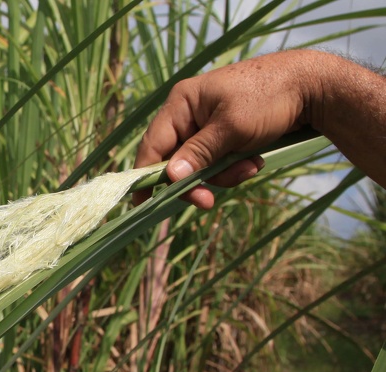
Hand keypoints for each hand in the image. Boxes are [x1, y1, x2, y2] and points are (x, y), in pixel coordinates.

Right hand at [133, 50, 323, 207]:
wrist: (311, 87)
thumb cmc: (268, 98)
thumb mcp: (231, 128)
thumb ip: (198, 154)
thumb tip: (169, 176)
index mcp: (181, 104)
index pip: (152, 145)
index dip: (145, 175)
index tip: (142, 203)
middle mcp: (188, 114)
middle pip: (175, 161)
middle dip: (196, 180)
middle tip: (208, 201)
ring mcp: (206, 126)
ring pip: (199, 166)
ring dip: (222, 174)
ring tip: (249, 166)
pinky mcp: (223, 136)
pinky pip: (217, 162)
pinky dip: (233, 167)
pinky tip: (254, 160)